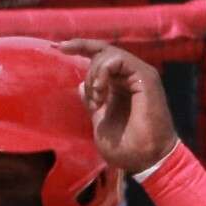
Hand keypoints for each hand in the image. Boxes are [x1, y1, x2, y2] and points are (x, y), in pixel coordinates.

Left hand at [64, 39, 177, 175]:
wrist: (147, 159)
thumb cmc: (127, 147)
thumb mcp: (101, 122)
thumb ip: (93, 103)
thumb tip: (82, 86)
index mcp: (120, 85)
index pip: (100, 58)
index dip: (80, 48)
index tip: (58, 47)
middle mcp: (130, 76)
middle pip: (102, 49)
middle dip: (79, 46)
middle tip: (60, 48)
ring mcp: (139, 74)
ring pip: (107, 54)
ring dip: (94, 74)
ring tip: (95, 100)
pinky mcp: (145, 77)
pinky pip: (117, 60)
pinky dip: (102, 73)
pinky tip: (100, 94)